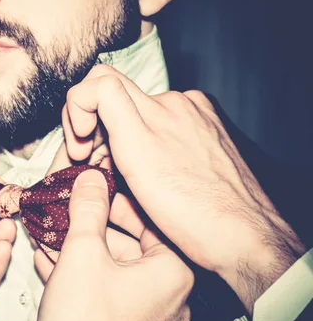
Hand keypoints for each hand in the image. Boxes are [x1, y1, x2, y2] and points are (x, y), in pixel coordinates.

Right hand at [36, 170, 192, 320]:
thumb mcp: (83, 250)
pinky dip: (83, 275)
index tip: (103, 190)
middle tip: (76, 210)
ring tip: (56, 235)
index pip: (152, 222)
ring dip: (83, 251)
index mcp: (172, 275)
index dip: (122, 202)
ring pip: (114, 269)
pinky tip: (53, 261)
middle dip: (94, 229)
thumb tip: (91, 181)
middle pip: (131, 246)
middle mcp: (169, 298)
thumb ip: (88, 209)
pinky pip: (107, 291)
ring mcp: (148, 316)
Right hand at [63, 64, 305, 311]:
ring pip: (139, 123)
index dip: (76, 110)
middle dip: (96, 135)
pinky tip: (150, 183)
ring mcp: (197, 122)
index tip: (80, 146)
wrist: (243, 238)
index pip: (99, 81)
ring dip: (120, 146)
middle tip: (92, 170)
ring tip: (122, 184)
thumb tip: (88, 89)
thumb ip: (110, 104)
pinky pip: (165, 136)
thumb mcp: (137, 152)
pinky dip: (148, 152)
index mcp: (159, 106)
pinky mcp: (209, 140)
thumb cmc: (191, 210)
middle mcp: (179, 105)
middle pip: (117, 104)